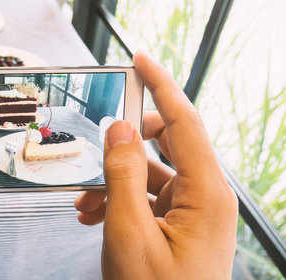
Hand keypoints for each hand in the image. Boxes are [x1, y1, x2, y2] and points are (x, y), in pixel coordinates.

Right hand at [75, 51, 237, 278]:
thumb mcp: (128, 232)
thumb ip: (124, 174)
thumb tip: (121, 128)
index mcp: (206, 194)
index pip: (184, 122)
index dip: (161, 86)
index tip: (140, 59)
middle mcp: (206, 197)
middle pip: (166, 146)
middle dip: (127, 145)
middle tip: (98, 143)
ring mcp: (194, 213)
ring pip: (150, 175)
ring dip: (114, 181)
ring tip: (84, 202)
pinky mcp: (180, 226)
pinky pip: (148, 197)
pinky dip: (120, 199)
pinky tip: (94, 215)